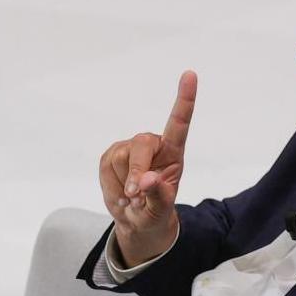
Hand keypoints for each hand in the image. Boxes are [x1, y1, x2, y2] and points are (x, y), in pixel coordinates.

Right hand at [98, 70, 196, 266]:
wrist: (136, 221)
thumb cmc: (155, 213)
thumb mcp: (161, 211)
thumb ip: (157, 195)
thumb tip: (146, 179)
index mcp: (173, 153)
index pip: (180, 123)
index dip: (185, 99)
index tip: (190, 74)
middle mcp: (152, 145)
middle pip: (141, 146)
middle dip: (135, 171)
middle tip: (135, 196)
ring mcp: (129, 149)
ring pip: (119, 160)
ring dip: (122, 185)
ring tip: (132, 197)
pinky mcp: (110, 155)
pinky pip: (105, 168)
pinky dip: (111, 186)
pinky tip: (120, 193)